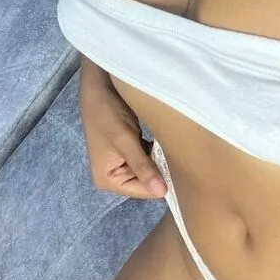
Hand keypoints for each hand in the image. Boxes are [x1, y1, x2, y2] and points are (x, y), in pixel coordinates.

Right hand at [80, 79, 167, 199]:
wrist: (99, 87)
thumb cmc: (107, 113)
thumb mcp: (125, 139)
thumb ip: (142, 166)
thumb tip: (161, 193)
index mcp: (107, 180)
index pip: (142, 191)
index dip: (160, 182)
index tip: (179, 170)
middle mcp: (113, 177)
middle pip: (145, 182)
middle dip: (159, 170)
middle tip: (176, 156)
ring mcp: (121, 164)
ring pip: (149, 170)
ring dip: (159, 160)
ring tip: (171, 148)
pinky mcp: (129, 151)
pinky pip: (147, 159)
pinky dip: (155, 152)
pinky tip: (162, 142)